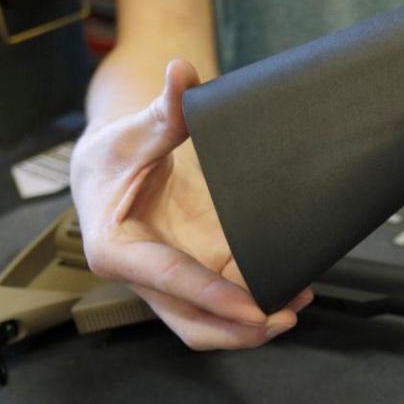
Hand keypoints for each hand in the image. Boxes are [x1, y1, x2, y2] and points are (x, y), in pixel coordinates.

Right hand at [71, 60, 312, 348]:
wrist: (106, 170)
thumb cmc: (112, 156)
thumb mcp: (133, 133)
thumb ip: (163, 110)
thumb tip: (182, 73)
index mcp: (117, 249)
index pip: (172, 280)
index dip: (215, 298)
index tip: (254, 308)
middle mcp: (143, 276)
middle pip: (192, 322)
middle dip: (239, 330)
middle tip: (284, 317)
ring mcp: (171, 281)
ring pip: (209, 322)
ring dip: (252, 324)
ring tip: (297, 304)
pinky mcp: (193, 274)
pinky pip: (224, 301)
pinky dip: (253, 303)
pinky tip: (289, 289)